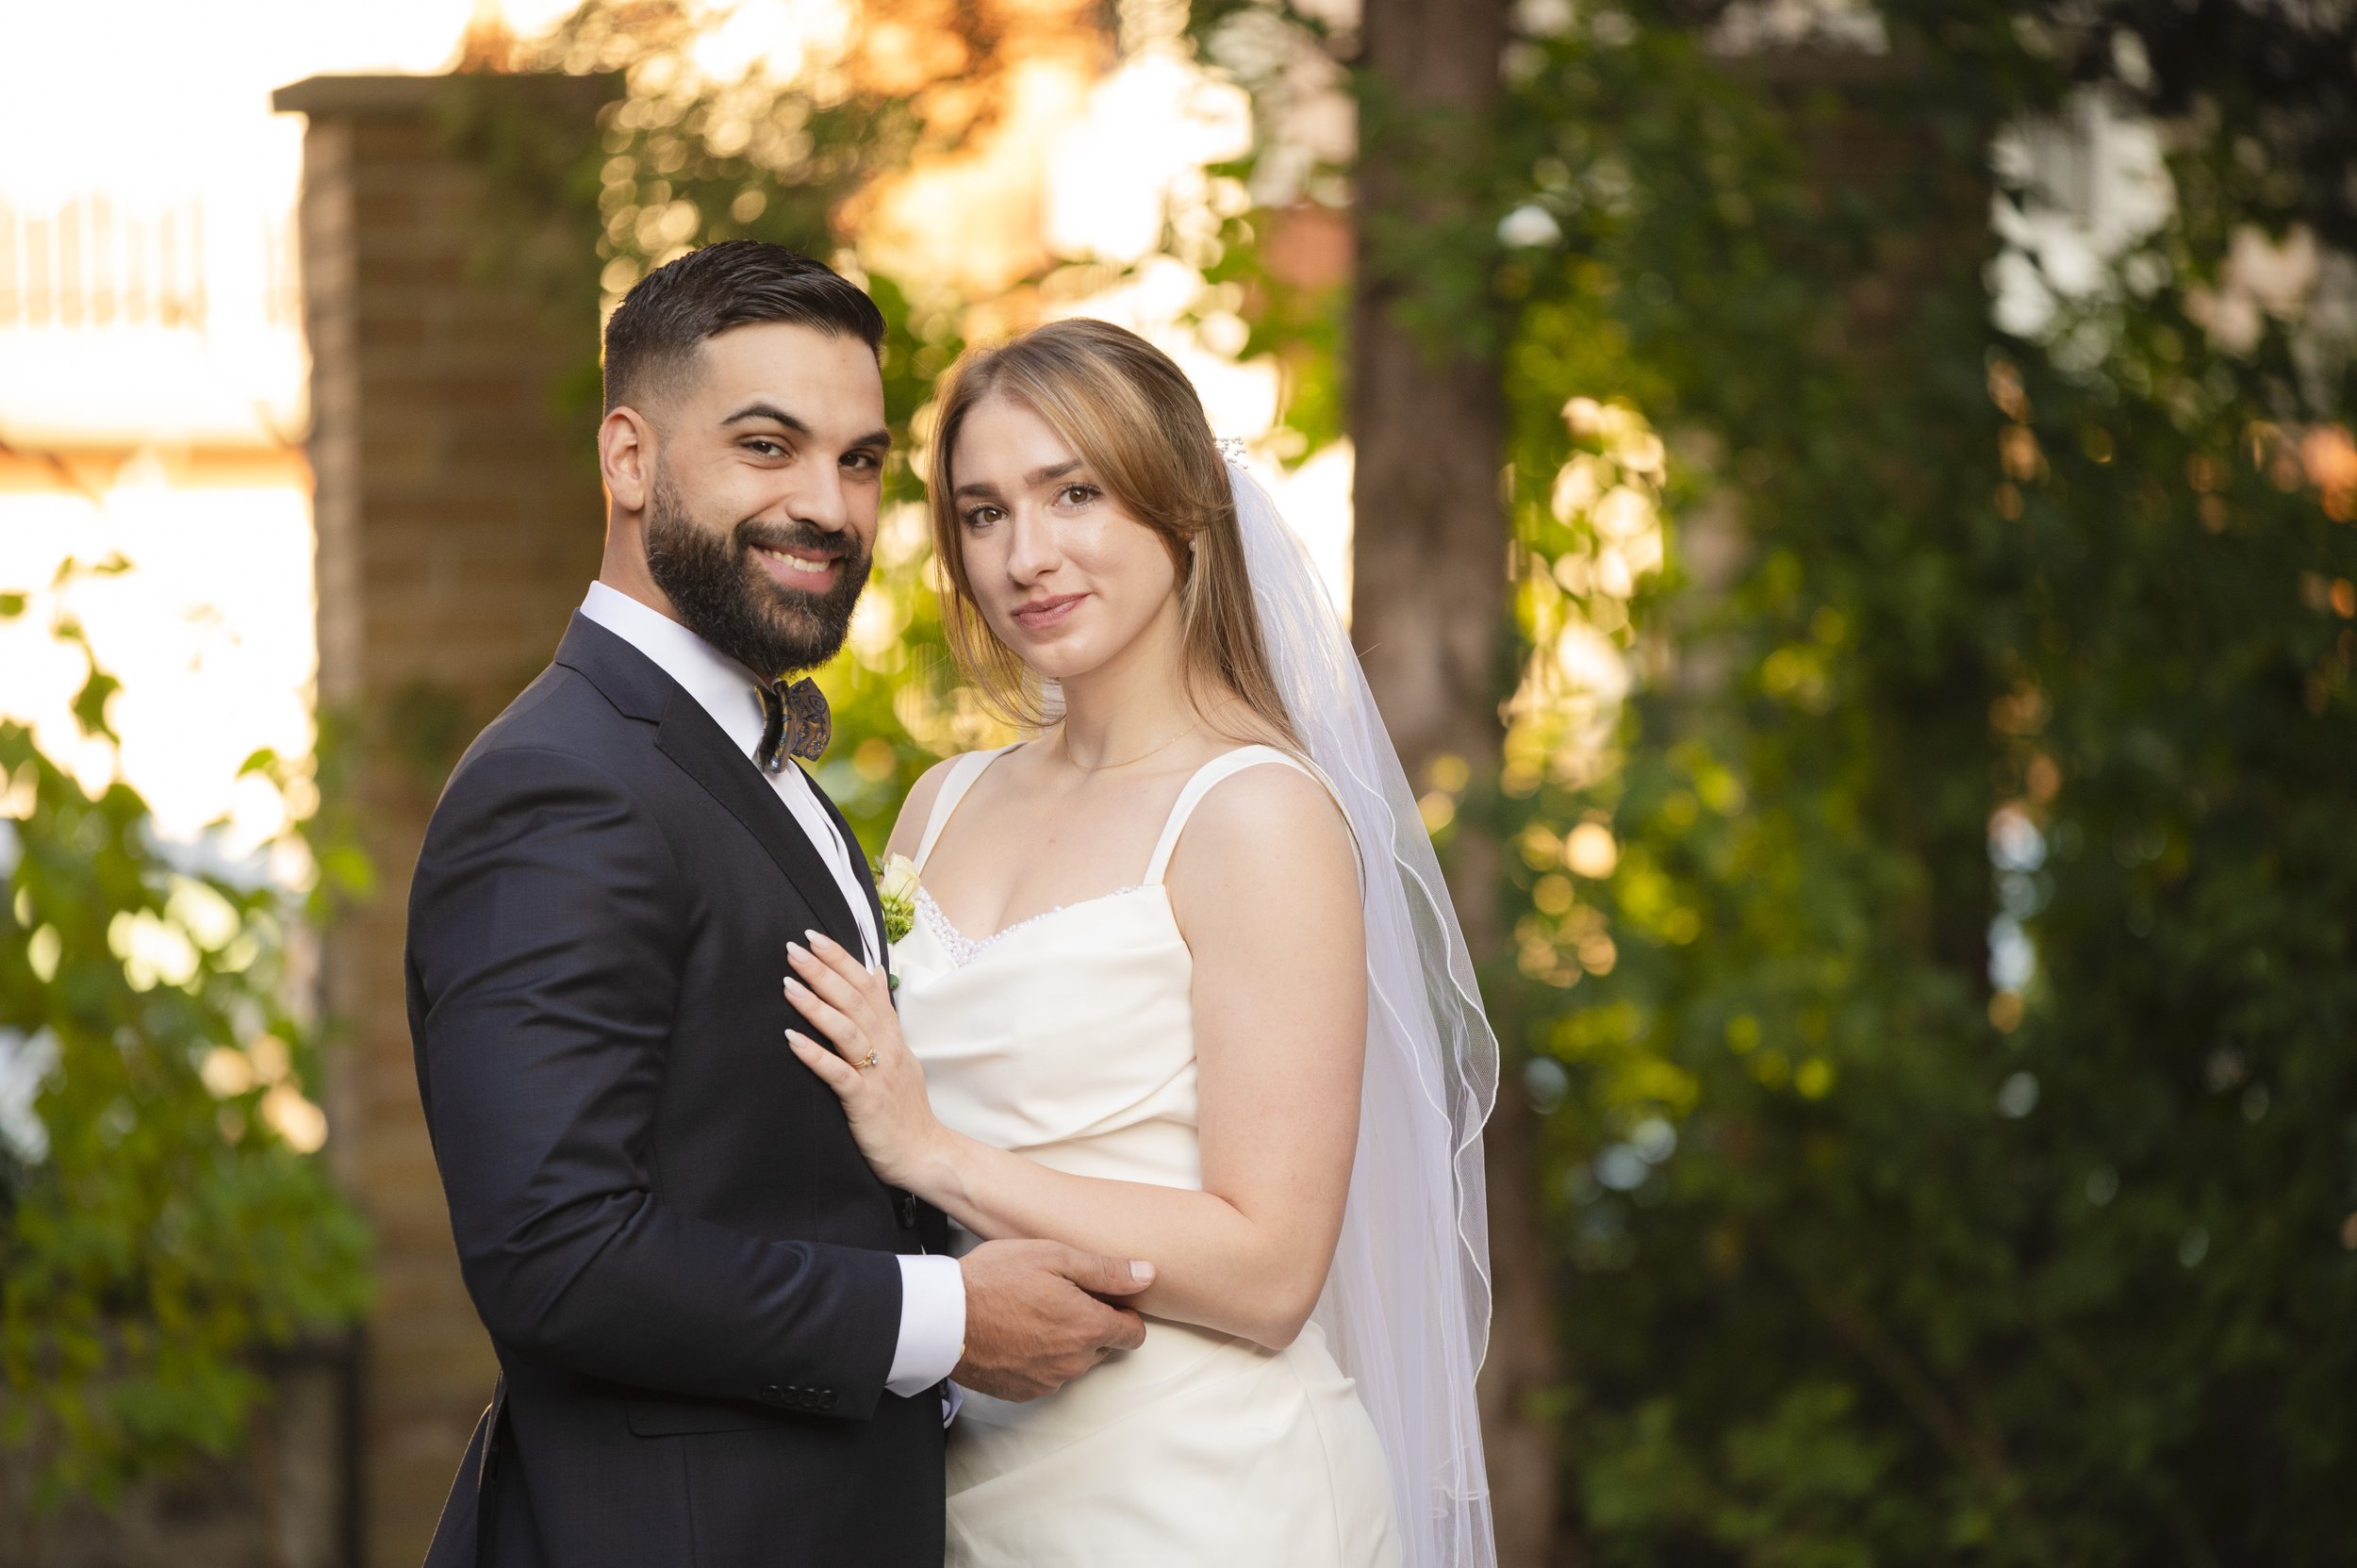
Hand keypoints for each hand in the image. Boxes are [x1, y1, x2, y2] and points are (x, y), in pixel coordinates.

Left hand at [784, 930, 943, 1190]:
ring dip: (817, 1005)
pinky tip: (791, 1040)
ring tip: (789, 984)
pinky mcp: (865, 1101)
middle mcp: (888, 1048)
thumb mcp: (901, 1052)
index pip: (867, 986)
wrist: (924, 1153)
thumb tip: (875, 972)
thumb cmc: (904, 1106)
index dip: (841, 960)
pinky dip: (815, 1055)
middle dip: (823, 972)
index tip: (814, 937)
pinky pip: (839, 1074)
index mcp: (893, 1035)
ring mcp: (877, 1074)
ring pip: (847, 1031)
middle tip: (793, 949)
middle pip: (854, 1001)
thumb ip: (884, 1014)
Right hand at [953, 1240, 1152, 1401]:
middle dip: (1091, 1324)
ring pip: (1075, 1362)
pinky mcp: (1023, 1392)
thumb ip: (1106, 1270)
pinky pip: (1047, 1376)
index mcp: (1088, 1328)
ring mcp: (1048, 1381)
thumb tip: (1147, 1275)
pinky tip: (1018, 1333)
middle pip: (1104, 1347)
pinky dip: (1041, 1358)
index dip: (1123, 1313)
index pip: (1134, 1334)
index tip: (1103, 1298)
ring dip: (1066, 1342)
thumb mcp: (1054, 1257)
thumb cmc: (995, 1280)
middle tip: (1060, 1297)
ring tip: (1033, 1312)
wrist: (942, 1317)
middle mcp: (1074, 1362)